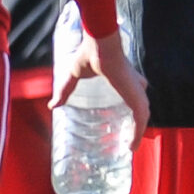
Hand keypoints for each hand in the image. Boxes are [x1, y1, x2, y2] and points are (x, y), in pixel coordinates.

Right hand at [53, 29, 152, 145]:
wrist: (100, 46)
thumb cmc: (89, 54)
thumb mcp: (74, 75)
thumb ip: (65, 90)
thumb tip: (52, 106)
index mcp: (126, 77)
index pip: (135, 93)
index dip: (134, 105)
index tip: (128, 118)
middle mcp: (135, 85)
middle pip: (141, 108)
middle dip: (137, 124)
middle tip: (128, 139)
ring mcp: (138, 93)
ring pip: (141, 118)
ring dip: (137, 133)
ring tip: (130, 146)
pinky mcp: (137, 99)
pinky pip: (140, 122)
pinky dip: (137, 135)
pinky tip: (131, 146)